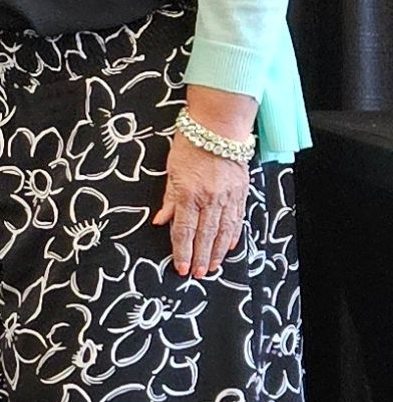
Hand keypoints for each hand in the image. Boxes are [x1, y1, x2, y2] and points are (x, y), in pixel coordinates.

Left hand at [152, 135, 248, 277]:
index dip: (182, 251)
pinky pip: (237, 218)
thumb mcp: (171, 170)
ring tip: (213, 267)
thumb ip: (168, 198)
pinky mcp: (240, 191)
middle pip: (204, 235)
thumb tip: (160, 221)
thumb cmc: (190, 144)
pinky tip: (229, 246)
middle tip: (198, 275)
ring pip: (223, 231)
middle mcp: (209, 198)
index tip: (181, 267)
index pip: (184, 230)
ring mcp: (227, 196)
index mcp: (188, 193)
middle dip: (200, 257)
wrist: (218, 126)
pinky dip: (233, 234)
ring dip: (218, 252)